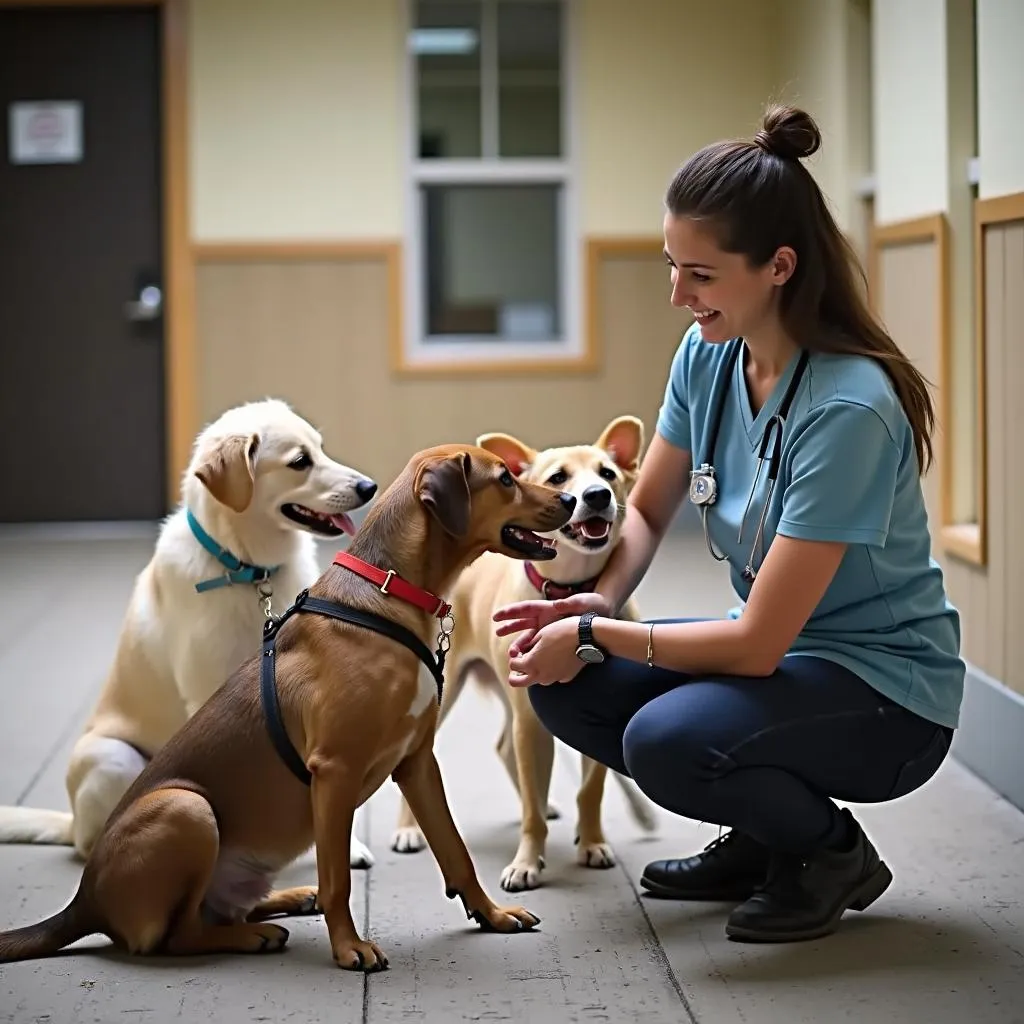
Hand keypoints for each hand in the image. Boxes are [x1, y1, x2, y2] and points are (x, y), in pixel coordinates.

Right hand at [494, 592, 613, 656]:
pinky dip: (532, 653)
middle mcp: (545, 619)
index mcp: (548, 608)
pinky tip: (527, 661)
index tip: (496, 616)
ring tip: (513, 654)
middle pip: (523, 623)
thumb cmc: (594, 605)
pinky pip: (540, 648)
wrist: (605, 616)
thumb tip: (558, 604)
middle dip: (510, 628)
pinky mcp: (555, 641)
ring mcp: (549, 630)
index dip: (510, 612)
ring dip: (520, 645)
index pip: (525, 609)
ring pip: (530, 638)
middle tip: (498, 633)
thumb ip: (571, 603)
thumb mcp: (584, 602)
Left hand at [507, 616, 583, 687]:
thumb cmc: (561, 631)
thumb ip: (526, 647)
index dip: (514, 656)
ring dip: (535, 671)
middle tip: (521, 664)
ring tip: (543, 657)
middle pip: (517, 682)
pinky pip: (553, 677)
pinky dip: (551, 671)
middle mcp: (540, 675)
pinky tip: (558, 658)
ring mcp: (554, 679)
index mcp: (531, 662)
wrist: (586, 637)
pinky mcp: (565, 678)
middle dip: (515, 674)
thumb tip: (520, 652)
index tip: (520, 650)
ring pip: (537, 680)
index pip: (512, 665)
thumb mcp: (539, 635)